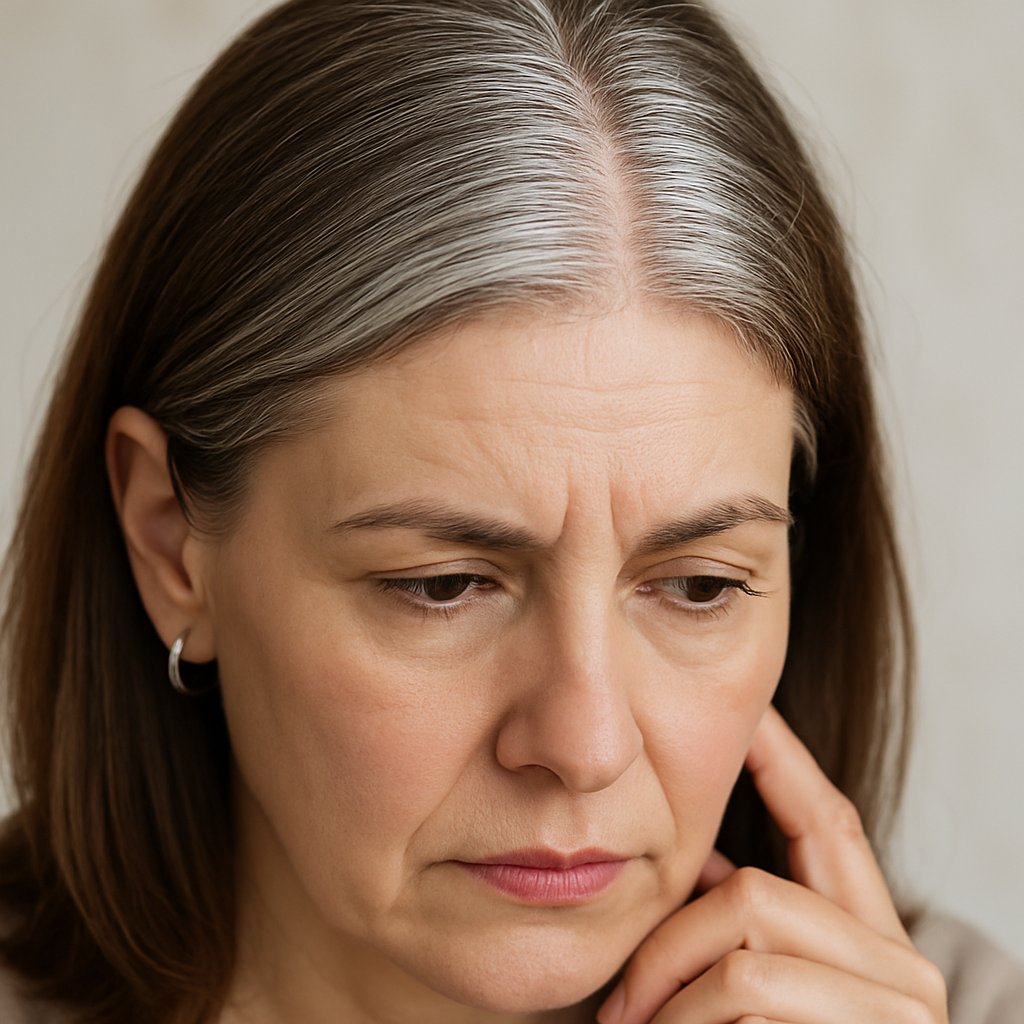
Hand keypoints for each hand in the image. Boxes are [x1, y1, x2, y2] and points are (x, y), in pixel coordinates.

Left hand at [595, 705, 948, 1023]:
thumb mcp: (766, 1000)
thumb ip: (746, 932)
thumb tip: (697, 867)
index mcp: (872, 942)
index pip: (827, 822)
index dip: (782, 760)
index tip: (745, 710)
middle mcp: (901, 971)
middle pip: (752, 893)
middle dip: (667, 943)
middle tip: (620, 1011)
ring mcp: (895, 1016)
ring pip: (745, 952)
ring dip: (669, 999)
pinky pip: (747, 1001)